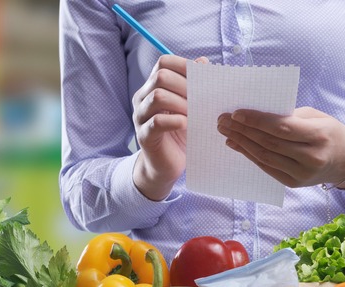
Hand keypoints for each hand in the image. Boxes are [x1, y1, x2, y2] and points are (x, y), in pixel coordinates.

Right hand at [132, 55, 207, 199]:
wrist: (166, 166)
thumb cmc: (180, 135)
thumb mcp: (190, 108)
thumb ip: (194, 85)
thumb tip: (203, 62)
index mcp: (153, 88)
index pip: (163, 63)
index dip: (183, 65)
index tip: (202, 77)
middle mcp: (143, 99)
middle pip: (160, 76)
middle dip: (185, 85)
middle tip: (200, 99)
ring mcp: (141, 117)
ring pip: (158, 96)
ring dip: (181, 103)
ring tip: (194, 114)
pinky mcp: (144, 136)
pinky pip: (157, 122)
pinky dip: (175, 121)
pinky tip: (186, 125)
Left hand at [217, 107, 344, 187]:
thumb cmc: (328, 132)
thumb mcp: (316, 116)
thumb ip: (289, 116)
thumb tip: (256, 114)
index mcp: (318, 135)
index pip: (282, 127)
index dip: (257, 121)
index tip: (236, 113)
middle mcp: (311, 157)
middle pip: (270, 143)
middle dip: (243, 131)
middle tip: (223, 120)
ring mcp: (302, 173)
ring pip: (265, 157)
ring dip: (242, 143)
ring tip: (226, 132)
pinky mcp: (294, 183)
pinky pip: (267, 168)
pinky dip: (249, 156)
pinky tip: (236, 145)